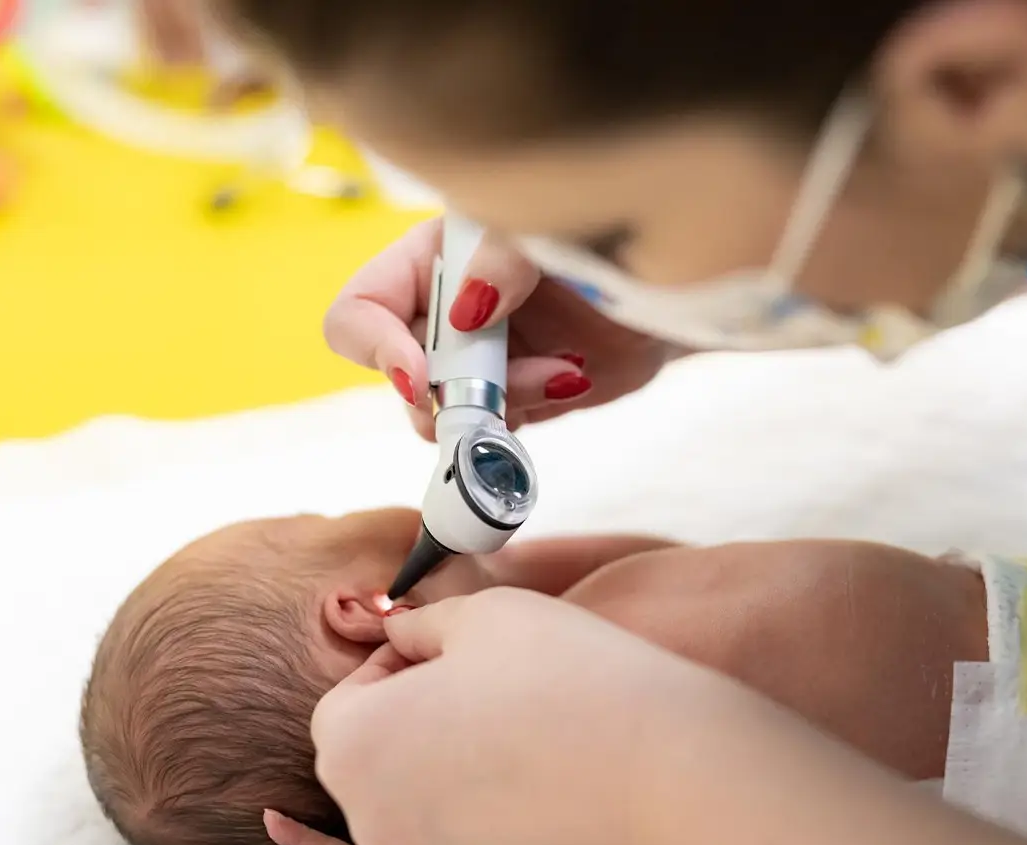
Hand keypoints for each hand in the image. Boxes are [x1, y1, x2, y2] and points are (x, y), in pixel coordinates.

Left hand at [311, 588, 707, 844]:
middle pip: (379, 757)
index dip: (396, 668)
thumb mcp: (481, 614)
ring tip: (526, 731)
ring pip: (424, 803)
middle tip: (488, 689)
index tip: (450, 654)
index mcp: (354, 745)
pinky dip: (494, 813)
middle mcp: (373, 818)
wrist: (660, 773)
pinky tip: (549, 780)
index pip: (347, 699)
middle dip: (417, 720)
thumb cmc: (563, 676)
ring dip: (455, 766)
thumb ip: (422, 624)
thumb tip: (404, 634)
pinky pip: (470, 842)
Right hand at [323, 218, 674, 440]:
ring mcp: (473, 363)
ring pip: (445, 416)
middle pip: (400, 378)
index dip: (376, 349)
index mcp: (430, 260)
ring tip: (567, 368)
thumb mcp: (550, 229)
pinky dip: (532, 412)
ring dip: (504, 403)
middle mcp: (441, 314)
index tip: (421, 376)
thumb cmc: (608, 237)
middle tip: (519, 379)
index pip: (358, 313)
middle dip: (456, 389)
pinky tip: (572, 374)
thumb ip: (502, 258)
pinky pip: (491, 433)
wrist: (668, 283)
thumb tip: (465, 313)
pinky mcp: (509, 399)